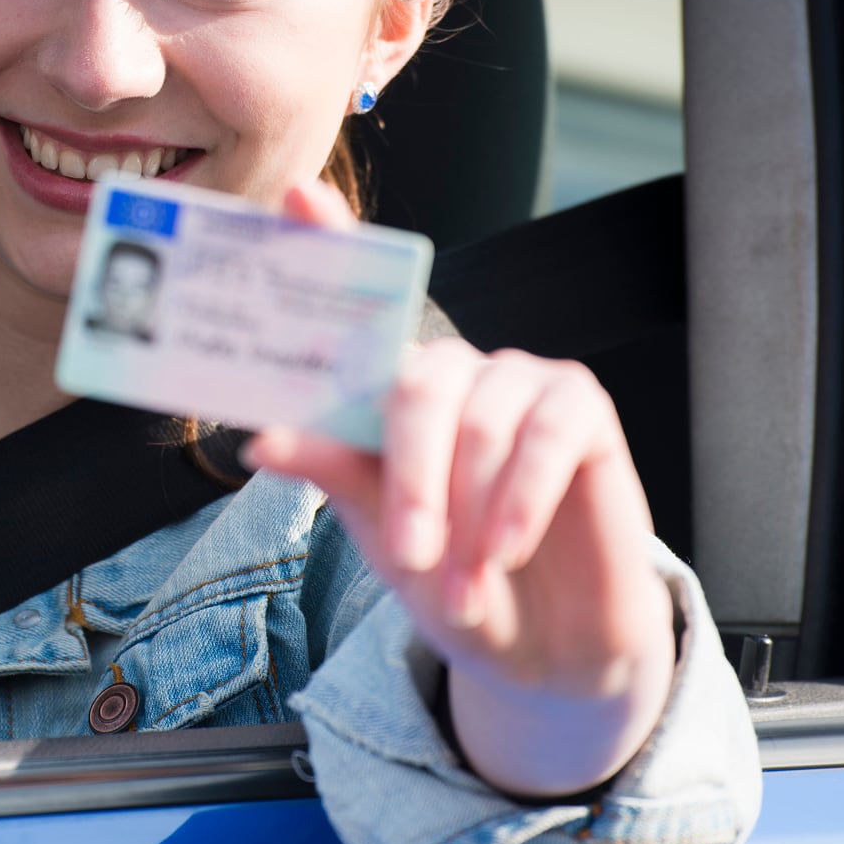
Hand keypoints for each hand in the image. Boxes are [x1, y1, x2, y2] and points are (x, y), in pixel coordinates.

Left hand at [243, 182, 675, 797]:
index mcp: (391, 387)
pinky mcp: (582, 407)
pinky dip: (520, 502)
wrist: (541, 647)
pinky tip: (508, 550)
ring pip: (478, 419)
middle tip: (409, 552)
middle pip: (416, 381)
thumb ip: (333, 472)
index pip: (361, 299)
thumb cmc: (451, 578)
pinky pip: (547, 437)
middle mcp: (453, 368)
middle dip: (408, 475)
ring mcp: (520, 380)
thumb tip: (261, 440)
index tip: (294, 196)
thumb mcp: (380, 533)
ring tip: (465, 580)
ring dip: (468, 511)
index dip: (330, 239)